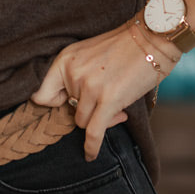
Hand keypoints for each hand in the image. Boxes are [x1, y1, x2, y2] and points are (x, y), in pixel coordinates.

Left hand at [30, 20, 169, 160]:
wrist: (152, 38)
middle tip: (106, 101)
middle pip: (68, 111)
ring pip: (82, 122)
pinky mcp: (108, 100)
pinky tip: (90, 155)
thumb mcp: (88, 52)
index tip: (65, 105)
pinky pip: (94, 132)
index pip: (42, 96)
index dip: (54, 104)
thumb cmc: (124, 46)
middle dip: (86, 111)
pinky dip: (91, 147)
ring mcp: (89, 87)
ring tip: (117, 107)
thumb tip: (70, 102)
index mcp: (65, 60)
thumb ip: (75, 73)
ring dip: (99, 119)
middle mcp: (73, 73)